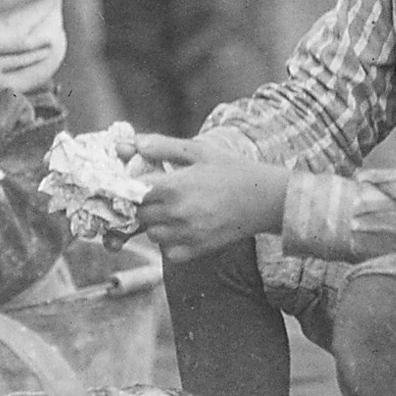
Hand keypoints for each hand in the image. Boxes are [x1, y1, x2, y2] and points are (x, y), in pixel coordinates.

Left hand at [132, 135, 287, 262]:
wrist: (264, 199)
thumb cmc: (231, 170)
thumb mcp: (198, 151)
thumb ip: (163, 146)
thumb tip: (133, 143)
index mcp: (173, 186)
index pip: (131, 191)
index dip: (130, 187)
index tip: (138, 183)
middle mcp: (176, 213)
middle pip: (138, 214)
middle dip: (143, 204)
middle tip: (160, 194)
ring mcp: (185, 235)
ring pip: (151, 234)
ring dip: (156, 224)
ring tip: (175, 210)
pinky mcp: (196, 251)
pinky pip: (168, 251)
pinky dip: (171, 242)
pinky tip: (185, 227)